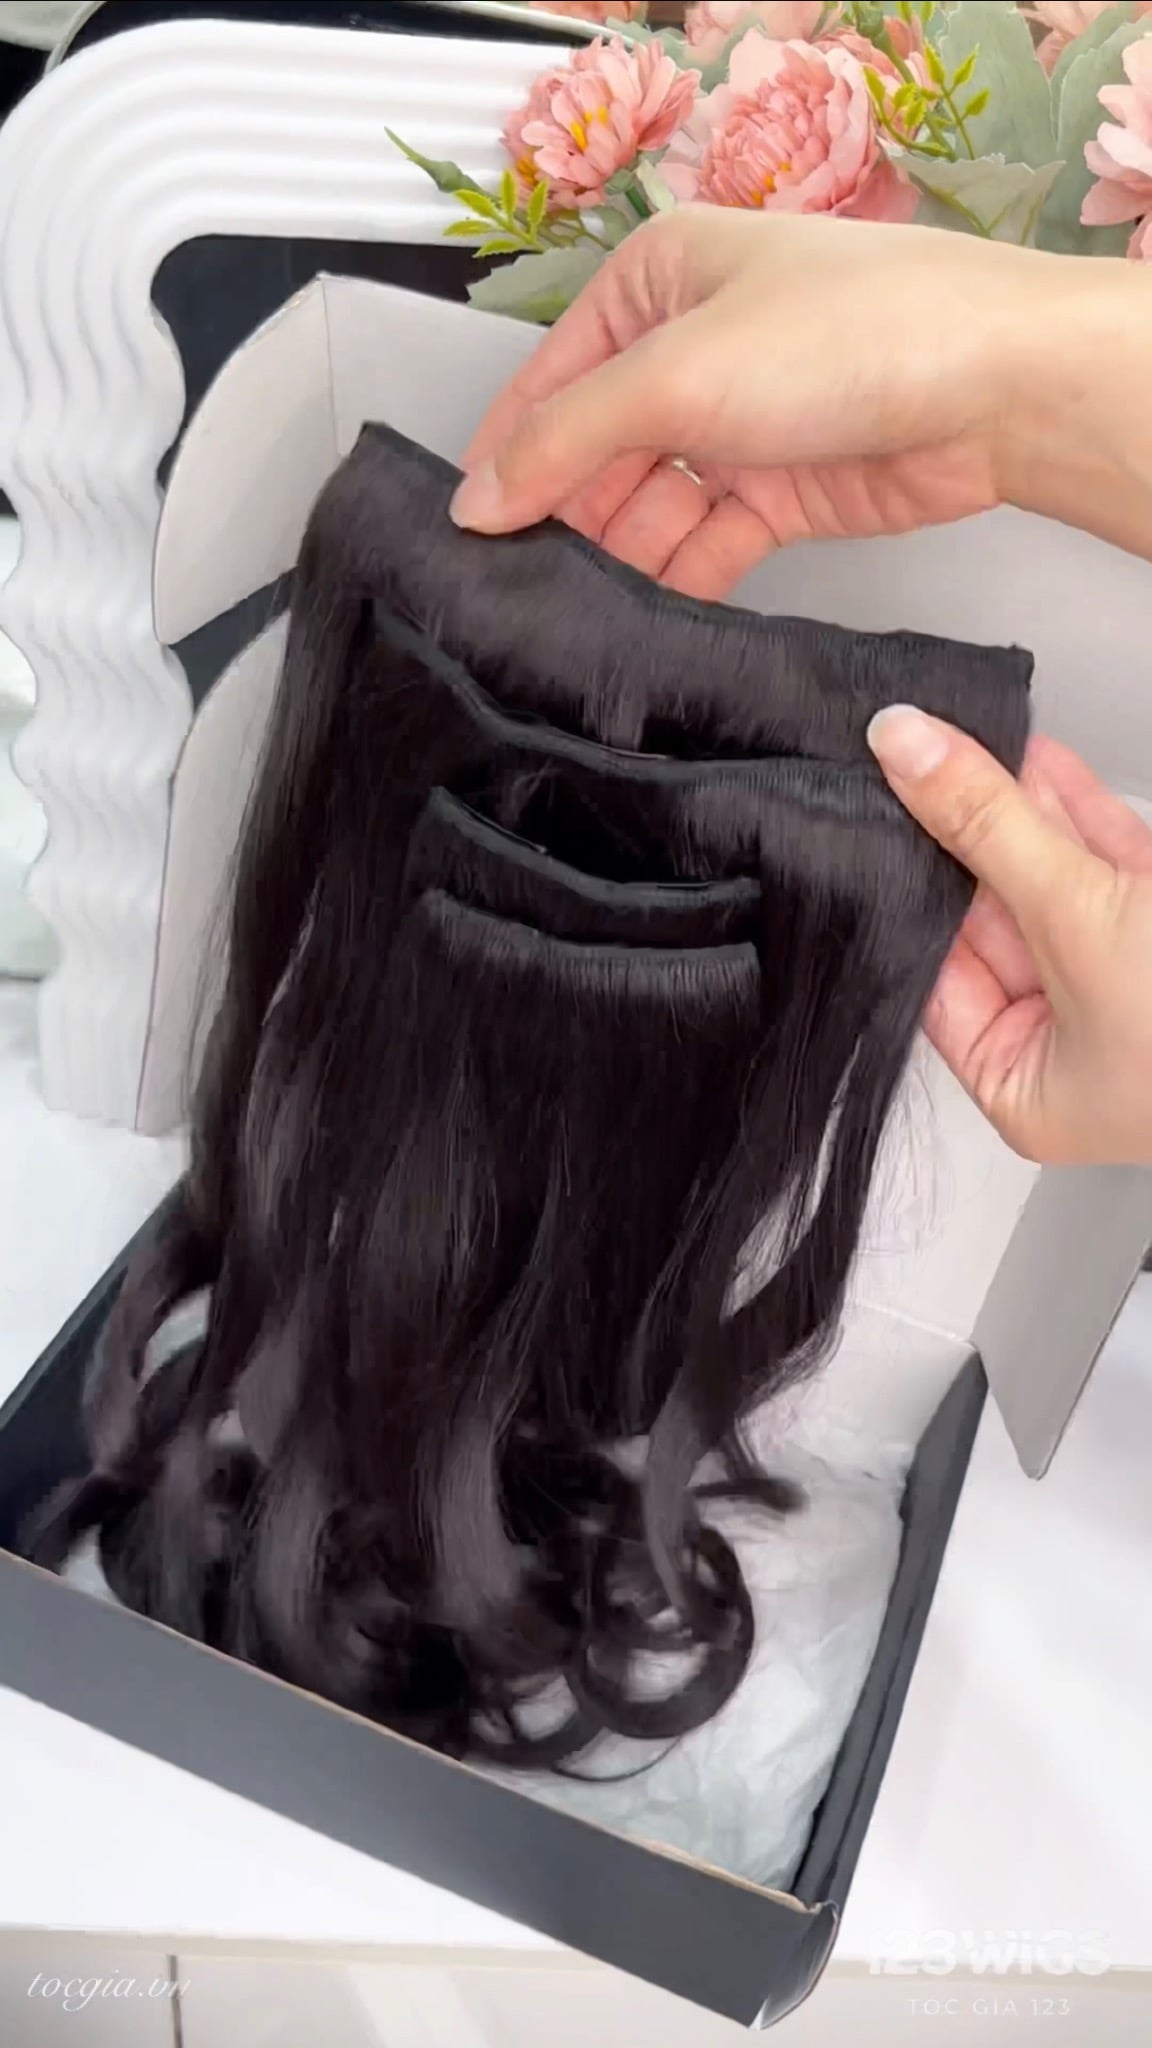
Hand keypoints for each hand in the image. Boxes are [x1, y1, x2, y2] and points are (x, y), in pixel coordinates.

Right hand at [452, 208, 1151, 597]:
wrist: (989, 388)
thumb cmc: (840, 338)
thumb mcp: (673, 376)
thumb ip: (564, 443)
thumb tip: (473, 502)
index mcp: (654, 284)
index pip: (549, 382)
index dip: (508, 460)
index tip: (465, 537)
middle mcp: (689, 350)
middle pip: (596, 452)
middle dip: (564, 520)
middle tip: (514, 598)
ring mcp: (736, 426)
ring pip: (648, 507)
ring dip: (616, 561)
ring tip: (569, 625)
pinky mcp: (779, 494)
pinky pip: (703, 546)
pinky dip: (676, 583)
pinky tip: (642, 626)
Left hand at [867, 709, 1151, 1165]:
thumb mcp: (1077, 915)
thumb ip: (989, 827)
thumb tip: (906, 751)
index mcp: (1030, 1092)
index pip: (935, 979)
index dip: (907, 893)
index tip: (874, 816)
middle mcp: (1076, 1051)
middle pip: (991, 925)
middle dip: (964, 839)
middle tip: (915, 761)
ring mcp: (1129, 992)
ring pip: (1052, 887)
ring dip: (1019, 812)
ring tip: (968, 740)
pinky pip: (1110, 870)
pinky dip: (1079, 815)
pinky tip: (1040, 763)